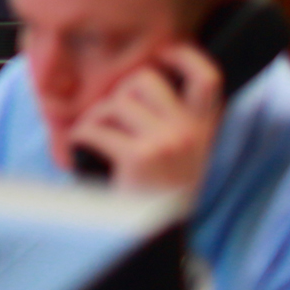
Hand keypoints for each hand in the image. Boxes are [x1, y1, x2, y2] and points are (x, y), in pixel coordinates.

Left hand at [68, 41, 222, 194]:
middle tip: (112, 118)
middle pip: (143, 80)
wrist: (157, 237)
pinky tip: (85, 150)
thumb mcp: (186, 153)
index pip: (208, 77)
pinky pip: (95, 128)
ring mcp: (167, 142)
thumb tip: (135, 82)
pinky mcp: (139, 157)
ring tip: (99, 138)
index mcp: (204, 128)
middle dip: (118, 93)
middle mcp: (190, 132)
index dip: (185, 56)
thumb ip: (175, 119)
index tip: (164, 52)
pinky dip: (81, 137)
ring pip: (115, 103)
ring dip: (97, 117)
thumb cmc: (161, 192)